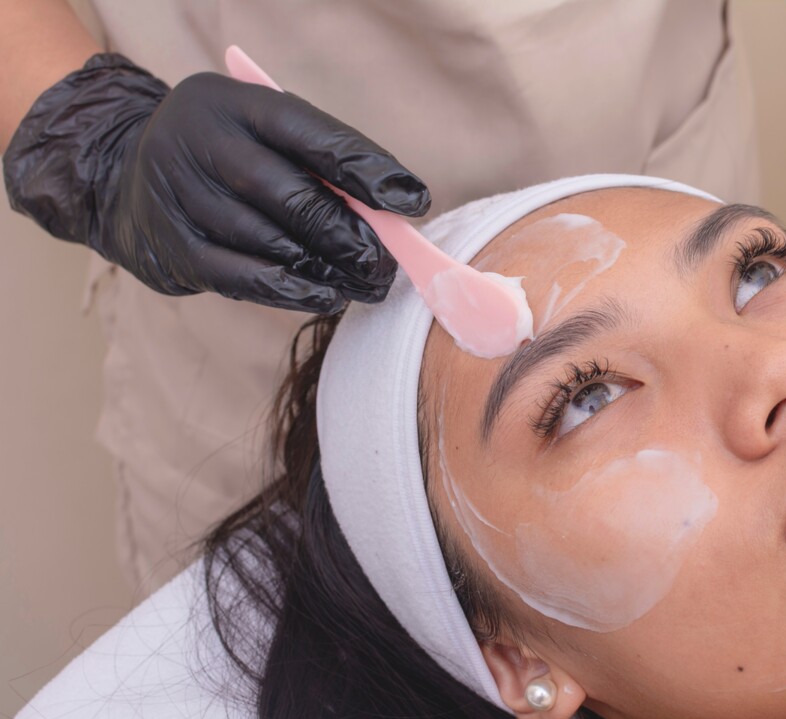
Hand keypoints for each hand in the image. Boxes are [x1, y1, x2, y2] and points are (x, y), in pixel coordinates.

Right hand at [4, 54, 429, 311]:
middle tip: (388, 261)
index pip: (312, 134)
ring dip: (329, 269)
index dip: (367, 170)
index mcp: (236, 103)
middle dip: (351, 234)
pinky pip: (242, 276)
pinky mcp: (173, 247)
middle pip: (292, 194)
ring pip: (271, 241)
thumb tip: (393, 211)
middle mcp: (203, 142)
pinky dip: (291, 290)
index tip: (412, 201)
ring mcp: (181, 195)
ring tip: (369, 283)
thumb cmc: (225, 157)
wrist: (122, 177)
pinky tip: (326, 297)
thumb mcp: (261, 134)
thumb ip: (318, 163)